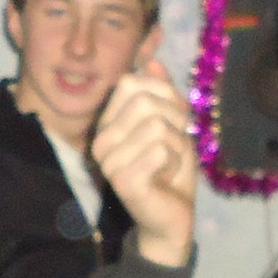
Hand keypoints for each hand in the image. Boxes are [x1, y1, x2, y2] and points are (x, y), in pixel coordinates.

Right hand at [93, 61, 197, 266]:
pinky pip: (160, 150)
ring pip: (157, 126)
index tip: (174, 120)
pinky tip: (165, 177)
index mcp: (107, 123)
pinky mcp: (122, 180)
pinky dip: (175, 161)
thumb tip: (152, 61)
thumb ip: (162, 93)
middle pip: (145, 102)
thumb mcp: (172, 123)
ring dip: (177, 145)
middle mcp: (100, 140)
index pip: (132, 82)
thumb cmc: (170, 169)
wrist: (171, 216)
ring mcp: (108, 161)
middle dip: (176, 121)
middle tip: (175, 146)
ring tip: (169, 164)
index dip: (165, 94)